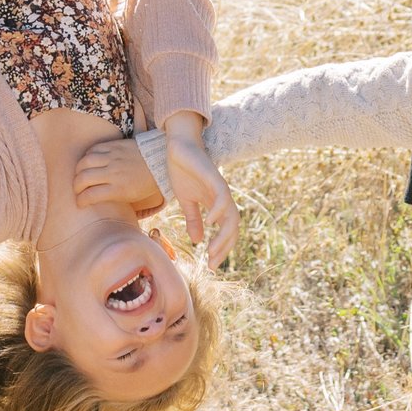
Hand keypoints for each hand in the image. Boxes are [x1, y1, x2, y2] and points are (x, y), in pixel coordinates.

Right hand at [70, 140, 166, 218]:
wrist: (160, 162)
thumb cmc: (145, 183)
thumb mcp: (130, 196)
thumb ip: (112, 197)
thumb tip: (93, 198)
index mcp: (118, 189)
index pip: (90, 195)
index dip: (80, 201)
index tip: (80, 202)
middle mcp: (113, 172)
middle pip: (83, 178)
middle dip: (76, 186)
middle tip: (78, 189)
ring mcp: (113, 157)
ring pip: (85, 161)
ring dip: (79, 170)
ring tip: (80, 174)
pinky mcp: (115, 145)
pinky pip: (94, 148)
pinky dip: (87, 155)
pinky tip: (89, 161)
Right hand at [158, 112, 238, 268]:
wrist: (179, 146)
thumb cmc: (183, 170)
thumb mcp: (186, 200)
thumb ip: (193, 219)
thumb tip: (197, 240)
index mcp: (216, 205)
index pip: (226, 231)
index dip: (222, 248)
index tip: (211, 264)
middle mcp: (222, 199)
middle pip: (233, 227)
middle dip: (224, 247)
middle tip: (212, 263)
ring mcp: (220, 188)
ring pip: (232, 216)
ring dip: (224, 236)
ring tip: (211, 250)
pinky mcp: (214, 177)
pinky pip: (223, 196)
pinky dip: (220, 211)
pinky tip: (211, 222)